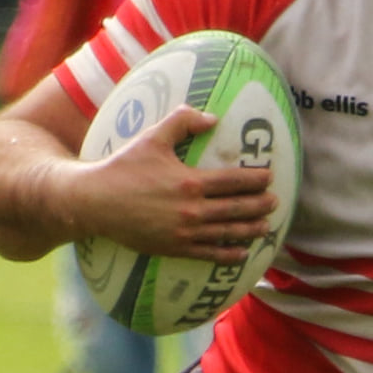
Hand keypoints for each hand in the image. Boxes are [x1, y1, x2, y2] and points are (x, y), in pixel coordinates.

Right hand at [73, 105, 275, 262]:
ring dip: (250, 230)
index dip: (255, 180)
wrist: (96, 203)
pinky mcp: (174, 248)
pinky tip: (242, 253)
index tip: (270, 177)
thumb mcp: (152, 137)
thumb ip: (182, 122)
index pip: (233, 181)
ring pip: (226, 233)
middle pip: (235, 208)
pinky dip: (228, 254)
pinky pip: (208, 254)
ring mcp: (184, 233)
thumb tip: (212, 118)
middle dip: (259, 205)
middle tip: (275, 202)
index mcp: (190, 182)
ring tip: (266, 227)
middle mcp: (191, 210)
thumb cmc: (124, 167)